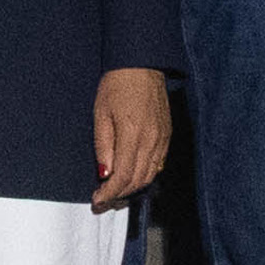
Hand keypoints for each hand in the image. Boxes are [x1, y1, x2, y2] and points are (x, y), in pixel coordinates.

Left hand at [90, 64, 174, 205]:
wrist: (141, 63)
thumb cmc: (117, 84)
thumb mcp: (101, 113)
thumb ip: (104, 145)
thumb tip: (105, 174)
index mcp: (133, 135)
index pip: (123, 177)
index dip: (109, 194)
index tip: (97, 201)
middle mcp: (152, 141)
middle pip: (138, 181)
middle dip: (119, 196)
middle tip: (103, 200)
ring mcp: (162, 139)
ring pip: (150, 176)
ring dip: (132, 188)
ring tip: (116, 192)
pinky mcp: (167, 135)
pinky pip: (158, 164)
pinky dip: (145, 176)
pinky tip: (133, 176)